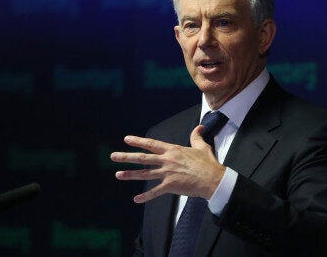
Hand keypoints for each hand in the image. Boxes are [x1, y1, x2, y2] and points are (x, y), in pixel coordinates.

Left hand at [110, 125, 225, 202]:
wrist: (213, 179)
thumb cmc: (208, 164)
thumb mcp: (201, 147)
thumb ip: (197, 137)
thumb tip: (199, 127)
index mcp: (173, 150)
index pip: (151, 144)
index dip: (138, 141)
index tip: (126, 139)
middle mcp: (167, 160)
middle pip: (143, 158)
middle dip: (126, 157)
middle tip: (113, 156)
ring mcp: (167, 173)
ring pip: (145, 174)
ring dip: (130, 174)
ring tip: (118, 174)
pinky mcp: (171, 186)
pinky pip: (155, 192)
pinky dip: (145, 197)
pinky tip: (136, 200)